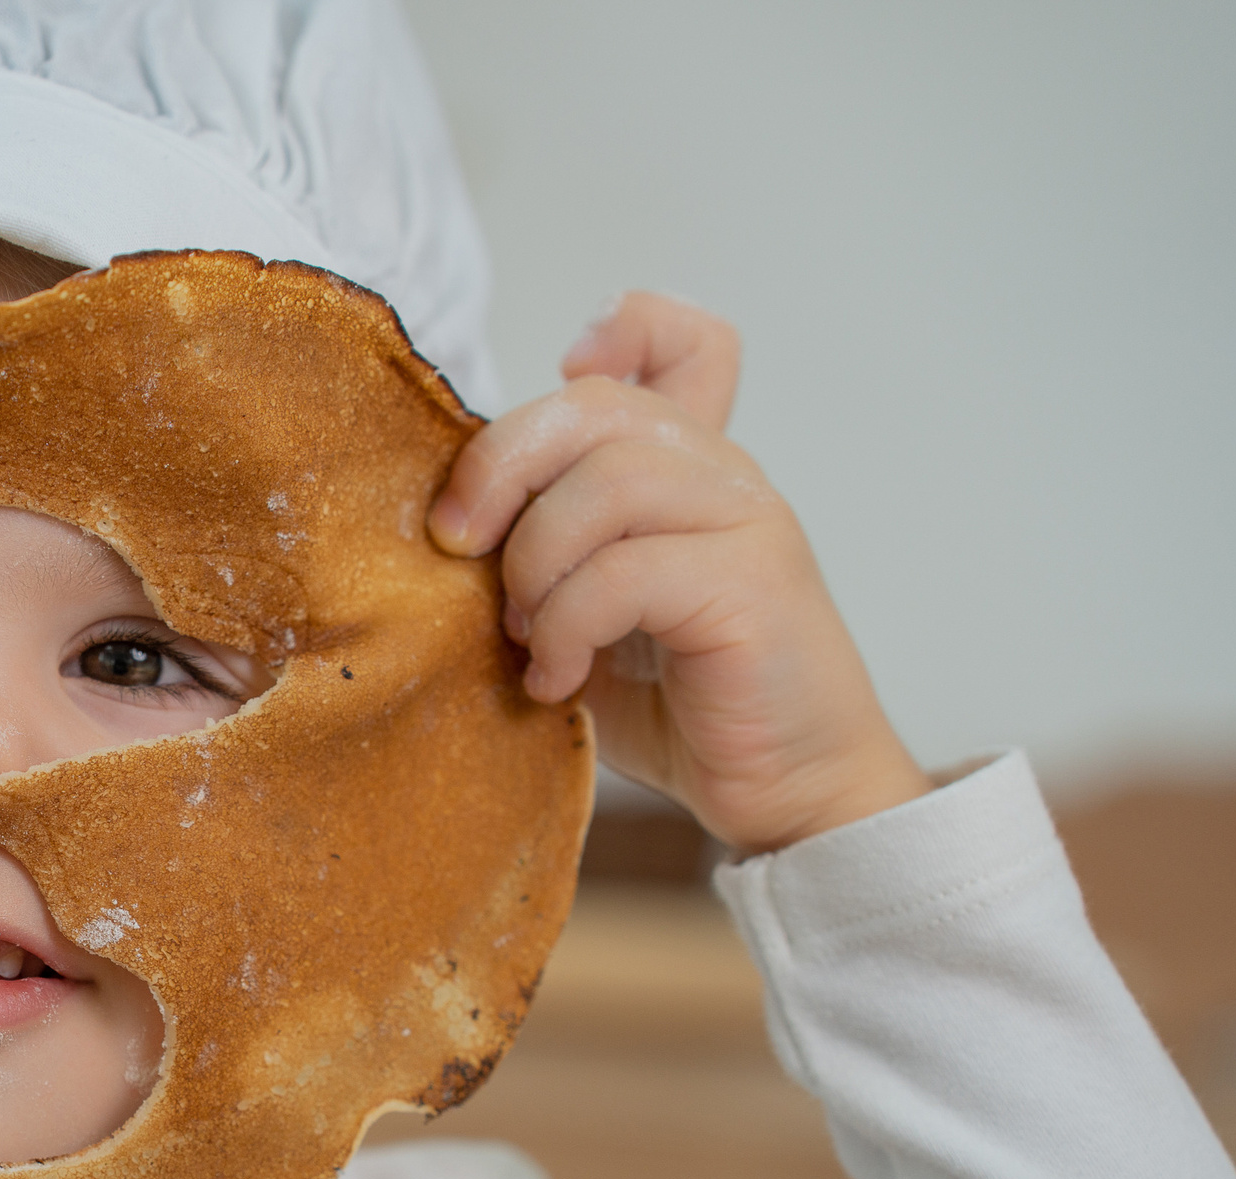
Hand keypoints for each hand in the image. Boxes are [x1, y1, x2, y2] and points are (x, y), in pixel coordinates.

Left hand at [428, 293, 927, 854]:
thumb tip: (447, 531)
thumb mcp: (592, 615)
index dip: (626, 329)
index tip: (563, 371)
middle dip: (497, 468)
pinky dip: (565, 627)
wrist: (789, 792)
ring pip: (605, 482)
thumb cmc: (686, 706)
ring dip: (533, 563)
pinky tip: (557, 679)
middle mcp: (724, 476)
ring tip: (525, 635)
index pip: (689, 341)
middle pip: (596, 406)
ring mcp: (746, 522)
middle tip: (457, 548)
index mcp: (688, 470)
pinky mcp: (750, 585)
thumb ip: (546, 555)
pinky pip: (623, 572)